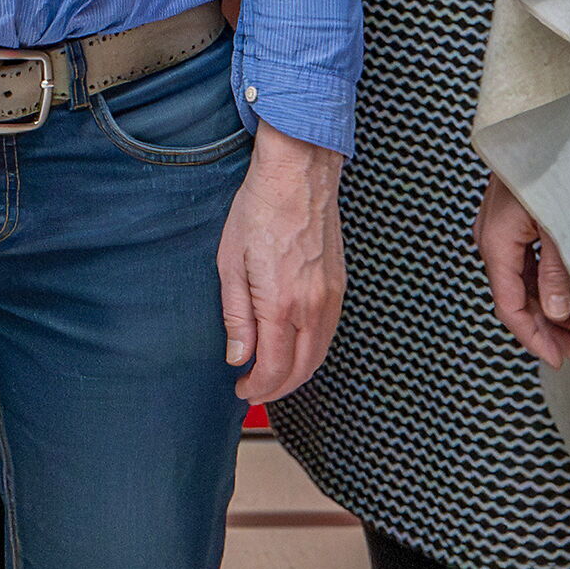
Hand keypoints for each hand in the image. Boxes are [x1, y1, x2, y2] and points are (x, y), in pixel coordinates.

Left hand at [217, 126, 348, 405]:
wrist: (297, 177)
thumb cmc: (258, 212)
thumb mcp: (230, 264)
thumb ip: (236, 316)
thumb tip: (238, 357)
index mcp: (281, 305)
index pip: (274, 368)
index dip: (258, 388)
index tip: (242, 390)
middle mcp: (313, 307)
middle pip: (301, 370)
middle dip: (276, 389)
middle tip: (254, 391)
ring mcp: (331, 298)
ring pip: (319, 355)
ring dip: (296, 374)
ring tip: (271, 376)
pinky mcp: (339, 287)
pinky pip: (329, 334)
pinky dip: (312, 353)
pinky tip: (294, 350)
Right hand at [476, 177, 569, 369]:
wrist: (542, 124)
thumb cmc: (553, 167)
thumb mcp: (561, 226)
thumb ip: (558, 272)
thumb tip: (556, 312)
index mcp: (496, 241)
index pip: (508, 305)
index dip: (534, 337)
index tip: (560, 358)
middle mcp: (490, 237)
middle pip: (511, 296)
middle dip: (541, 327)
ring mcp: (497, 227)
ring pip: (516, 280)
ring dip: (543, 306)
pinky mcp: (510, 219)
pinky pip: (521, 261)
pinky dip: (540, 283)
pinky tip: (562, 292)